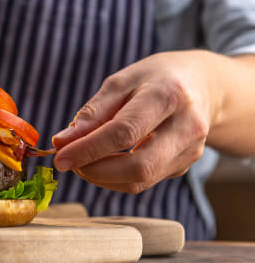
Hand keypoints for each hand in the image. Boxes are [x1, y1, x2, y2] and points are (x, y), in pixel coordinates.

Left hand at [51, 51, 216, 193]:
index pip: (125, 132)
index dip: (88, 149)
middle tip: (67, 162)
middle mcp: (187, 127)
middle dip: (94, 171)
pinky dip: (114, 178)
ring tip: (81, 160)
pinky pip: (143, 182)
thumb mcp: (121, 82)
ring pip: (140, 181)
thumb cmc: (154, 80)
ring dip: (101, 177)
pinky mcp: (184, 167)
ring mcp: (190, 151)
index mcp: (168, 95)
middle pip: (139, 167)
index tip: (59, 157)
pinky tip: (101, 162)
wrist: (203, 86)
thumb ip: (92, 113)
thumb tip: (62, 143)